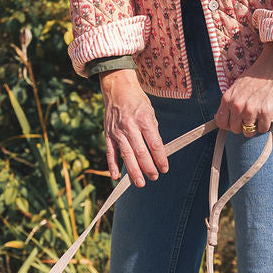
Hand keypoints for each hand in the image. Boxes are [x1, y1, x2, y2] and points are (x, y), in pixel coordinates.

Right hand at [100, 71, 168, 185]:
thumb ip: (153, 132)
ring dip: (133, 171)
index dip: (160, 158)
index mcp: (144, 120)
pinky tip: (116, 177)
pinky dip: (112, 165)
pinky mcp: (108, 134)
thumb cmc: (137, 101)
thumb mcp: (150, 113)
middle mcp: (130, 126)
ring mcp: (117, 131)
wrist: (118, 89)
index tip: (164, 168)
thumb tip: (158, 152)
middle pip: (141, 152)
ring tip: (140, 183)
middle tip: (154, 177)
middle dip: (148, 167)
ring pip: (126, 155)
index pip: (155, 144)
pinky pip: (110, 152)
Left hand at [216, 44, 272, 135]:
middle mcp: (237, 105)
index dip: (228, 124)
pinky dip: (265, 125)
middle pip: (235, 129)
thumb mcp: (236, 87)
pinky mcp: (266, 112)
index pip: (221, 122)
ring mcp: (251, 109)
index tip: (236, 121)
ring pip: (249, 131)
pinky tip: (267, 115)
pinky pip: (262, 129)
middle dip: (242, 126)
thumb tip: (220, 118)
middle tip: (250, 117)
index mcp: (228, 99)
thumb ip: (229, 102)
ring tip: (259, 115)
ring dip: (255, 126)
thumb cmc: (256, 76)